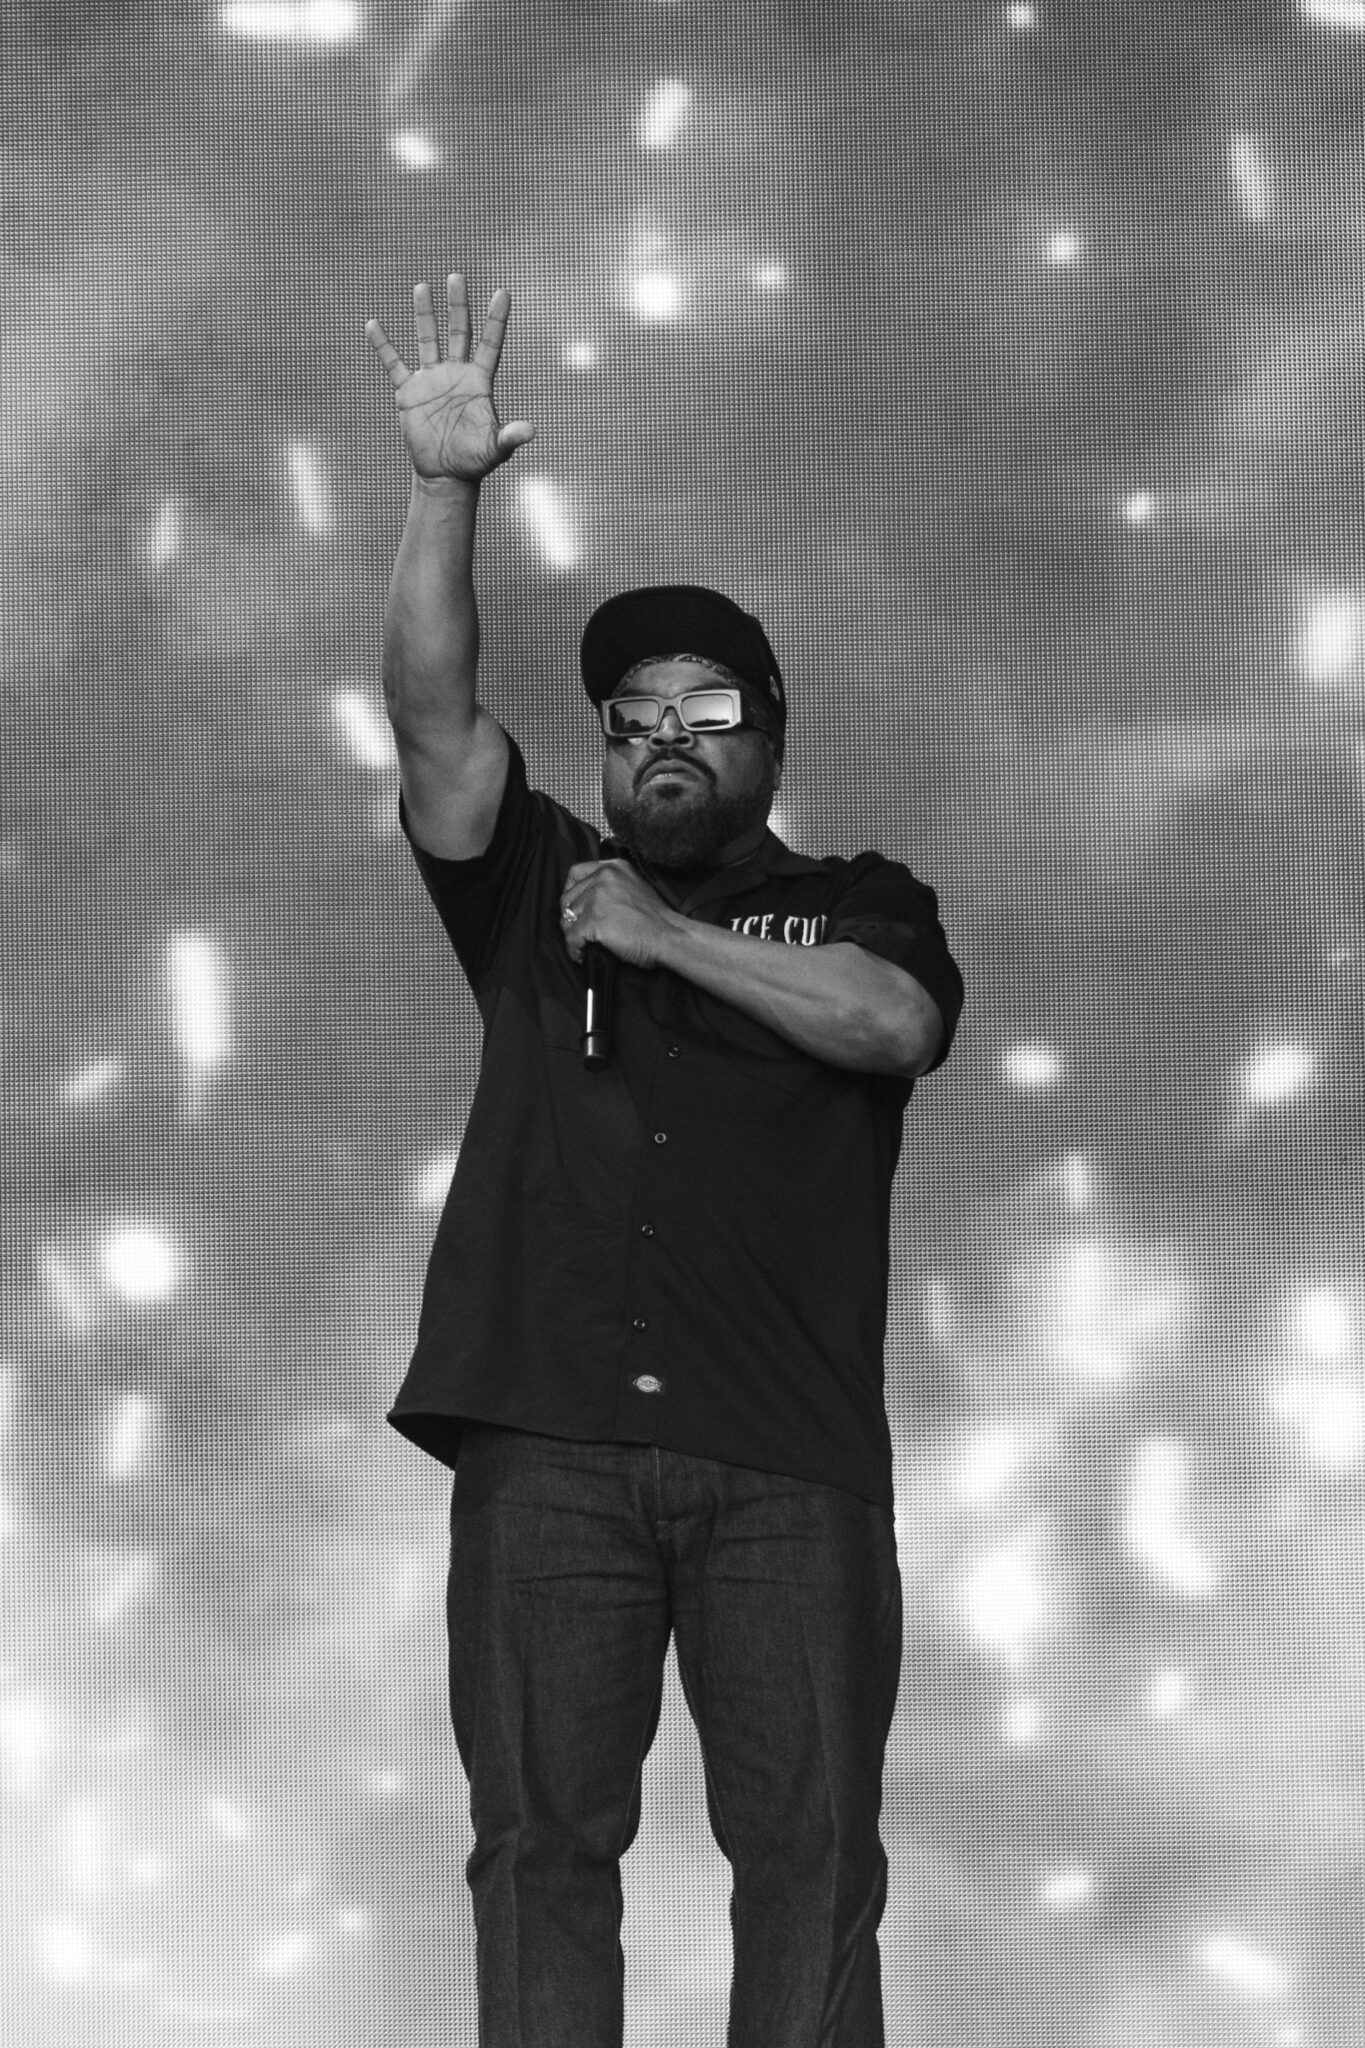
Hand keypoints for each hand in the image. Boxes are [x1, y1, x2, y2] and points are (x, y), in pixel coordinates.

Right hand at [365, 274, 535, 483]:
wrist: (445, 474)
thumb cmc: (474, 461)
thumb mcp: (495, 449)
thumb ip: (510, 437)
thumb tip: (530, 431)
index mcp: (479, 382)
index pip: (489, 344)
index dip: (496, 320)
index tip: (503, 292)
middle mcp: (456, 374)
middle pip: (458, 332)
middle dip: (457, 305)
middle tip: (457, 276)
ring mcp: (431, 380)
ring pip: (427, 340)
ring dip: (424, 315)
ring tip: (422, 287)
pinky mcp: (408, 392)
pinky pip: (394, 364)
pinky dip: (383, 346)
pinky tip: (373, 324)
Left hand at [559, 861, 682, 969]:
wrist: (669, 935)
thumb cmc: (655, 919)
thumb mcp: (633, 887)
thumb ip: (611, 887)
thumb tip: (587, 902)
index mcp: (613, 867)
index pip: (576, 873)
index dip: (570, 892)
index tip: (572, 906)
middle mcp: (602, 877)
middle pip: (568, 897)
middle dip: (570, 917)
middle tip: (578, 932)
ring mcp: (597, 898)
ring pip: (567, 918)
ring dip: (572, 934)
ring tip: (583, 945)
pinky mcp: (593, 920)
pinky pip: (571, 937)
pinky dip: (574, 949)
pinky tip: (582, 955)